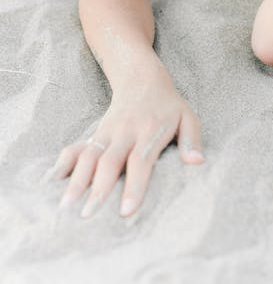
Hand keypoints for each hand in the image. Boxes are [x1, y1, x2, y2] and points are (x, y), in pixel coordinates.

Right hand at [51, 67, 203, 218]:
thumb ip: (192, 140)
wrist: (141, 76)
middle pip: (109, 161)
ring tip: (66, 207)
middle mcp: (126, 132)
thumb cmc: (169, 104)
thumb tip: (197, 163)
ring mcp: (108, 131)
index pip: (140, 161)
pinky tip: (53, 181)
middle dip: (98, 189)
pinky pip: (78, 147)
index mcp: (149, 131)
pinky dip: (65, 162)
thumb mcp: (188, 116)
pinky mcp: (96, 132)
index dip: (134, 186)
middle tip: (88, 217)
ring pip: (90, 156)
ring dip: (77, 180)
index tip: (126, 211)